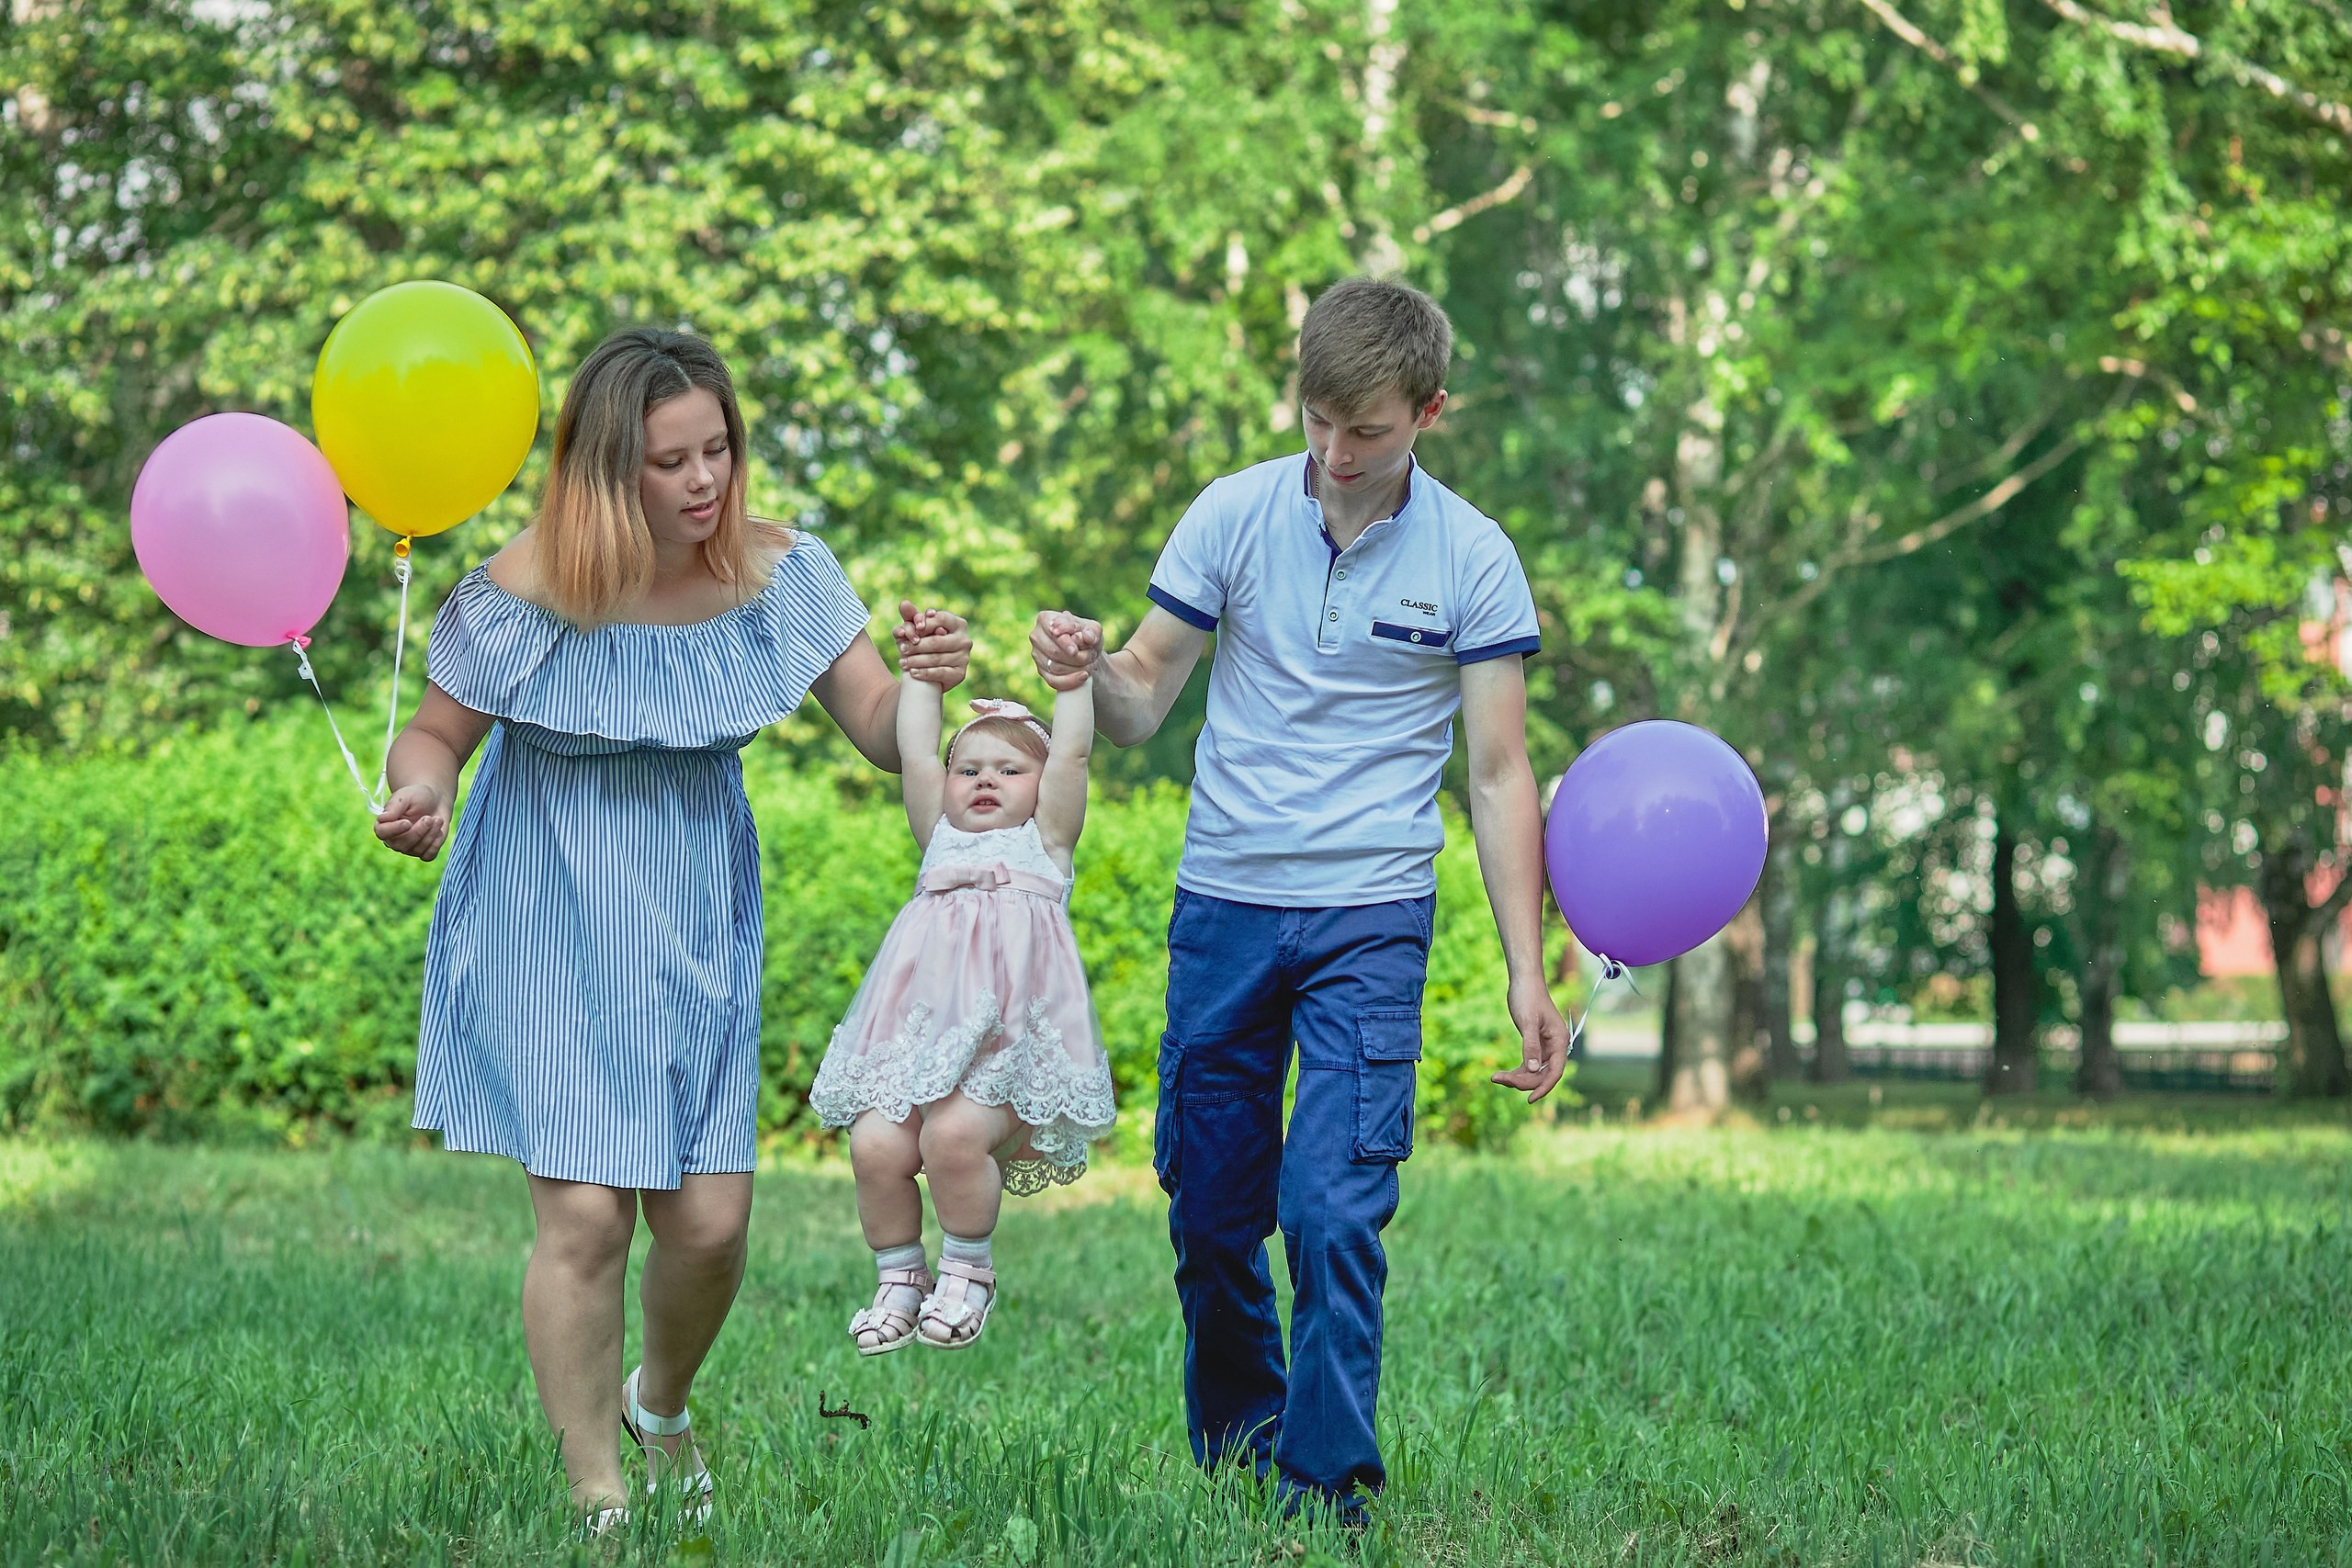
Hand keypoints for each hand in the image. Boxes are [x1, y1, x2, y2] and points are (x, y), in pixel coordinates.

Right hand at [374, 784, 450, 861]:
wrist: (436, 800)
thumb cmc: (418, 796)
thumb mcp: (405, 796)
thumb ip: (393, 807)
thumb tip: (382, 819)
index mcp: (385, 824)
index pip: (382, 833)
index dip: (394, 830)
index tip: (408, 822)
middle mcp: (394, 839)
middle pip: (402, 845)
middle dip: (419, 831)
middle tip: (430, 818)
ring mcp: (409, 848)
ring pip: (417, 850)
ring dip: (431, 834)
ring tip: (437, 819)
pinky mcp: (423, 851)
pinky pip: (428, 855)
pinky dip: (436, 843)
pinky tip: (439, 830)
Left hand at [893, 601, 970, 687]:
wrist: (931, 672)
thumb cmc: (925, 643)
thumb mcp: (918, 629)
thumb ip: (911, 616)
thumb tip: (904, 603)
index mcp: (958, 624)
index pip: (941, 619)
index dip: (925, 623)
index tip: (913, 629)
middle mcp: (965, 640)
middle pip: (937, 641)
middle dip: (916, 645)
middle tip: (901, 648)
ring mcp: (964, 658)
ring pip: (937, 658)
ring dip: (916, 660)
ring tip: (902, 662)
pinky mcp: (960, 674)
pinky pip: (940, 672)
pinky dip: (924, 673)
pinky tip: (913, 672)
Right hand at [1030, 610, 1101, 691]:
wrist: (1086, 652)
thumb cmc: (1087, 637)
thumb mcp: (1094, 630)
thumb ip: (1092, 631)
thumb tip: (1086, 637)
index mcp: (1045, 619)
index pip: (1052, 632)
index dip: (1064, 642)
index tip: (1075, 650)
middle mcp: (1036, 636)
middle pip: (1054, 651)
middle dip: (1075, 657)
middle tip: (1091, 657)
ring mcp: (1037, 655)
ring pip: (1055, 667)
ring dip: (1076, 668)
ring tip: (1091, 665)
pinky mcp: (1041, 671)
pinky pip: (1053, 681)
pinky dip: (1070, 681)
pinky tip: (1083, 677)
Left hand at [1490, 974, 1570, 1102]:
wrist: (1523, 980)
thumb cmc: (1528, 996)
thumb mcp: (1528, 1021)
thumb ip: (1531, 1046)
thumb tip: (1533, 1070)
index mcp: (1559, 1040)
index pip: (1555, 1072)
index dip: (1544, 1087)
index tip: (1529, 1099)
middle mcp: (1555, 1046)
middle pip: (1543, 1074)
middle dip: (1523, 1081)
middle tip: (1498, 1078)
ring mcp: (1545, 1046)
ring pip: (1534, 1072)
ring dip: (1517, 1077)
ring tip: (1495, 1077)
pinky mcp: (1535, 1044)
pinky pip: (1528, 1065)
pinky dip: (1516, 1071)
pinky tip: (1501, 1074)